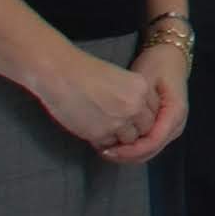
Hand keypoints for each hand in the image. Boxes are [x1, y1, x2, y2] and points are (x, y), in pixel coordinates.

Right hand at [35, 48, 159, 154]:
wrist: (61, 74)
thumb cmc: (85, 71)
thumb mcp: (119, 78)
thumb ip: (131, 96)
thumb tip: (134, 114)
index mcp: (142, 88)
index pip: (153, 112)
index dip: (141, 117)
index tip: (131, 117)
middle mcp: (134, 106)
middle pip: (144, 128)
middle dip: (133, 129)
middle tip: (119, 126)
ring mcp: (118, 122)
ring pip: (128, 140)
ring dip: (119, 138)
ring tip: (105, 129)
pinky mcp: (100, 134)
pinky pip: (108, 145)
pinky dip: (103, 142)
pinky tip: (94, 132)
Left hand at [102, 54, 190, 164]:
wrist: (170, 59)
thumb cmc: (157, 66)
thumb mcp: (146, 79)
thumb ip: (137, 101)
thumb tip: (124, 124)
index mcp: (175, 113)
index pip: (153, 141)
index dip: (131, 150)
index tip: (109, 149)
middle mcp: (176, 125)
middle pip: (151, 151)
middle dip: (127, 156)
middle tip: (103, 152)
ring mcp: (172, 129)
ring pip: (149, 152)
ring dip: (128, 155)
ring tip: (106, 150)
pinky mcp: (164, 128)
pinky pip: (148, 145)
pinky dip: (132, 149)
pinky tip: (116, 145)